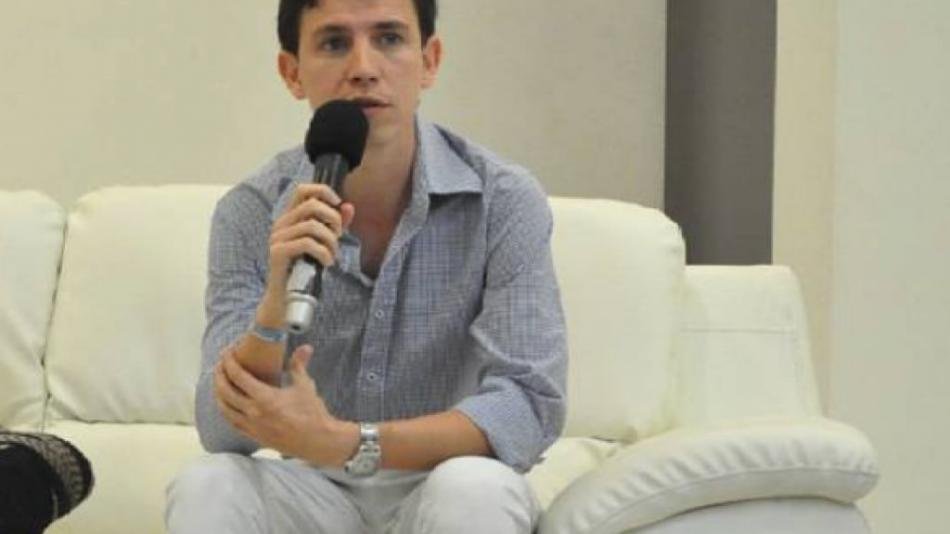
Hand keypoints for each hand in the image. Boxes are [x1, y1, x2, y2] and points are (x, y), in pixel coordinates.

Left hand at [213, 343, 354, 466]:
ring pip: (224, 409)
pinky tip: (227, 404)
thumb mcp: (305, 386)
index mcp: (265, 398)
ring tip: (219, 382)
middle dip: (219, 375)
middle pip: (225, 391)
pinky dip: (226, 410)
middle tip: (220, 364)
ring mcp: (252, 426)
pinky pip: (232, 422)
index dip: (229, 362)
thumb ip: (299, 365)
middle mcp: (254, 413)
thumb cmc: (312, 413)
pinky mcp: (255, 436)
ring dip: (218, 393)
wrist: (317, 441)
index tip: (226, 353)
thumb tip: (305, 347)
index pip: (238, 376)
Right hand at [265, 184, 356, 300]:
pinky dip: (323, 252)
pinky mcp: (278, 252)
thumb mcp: (324, 244)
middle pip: (311, 205)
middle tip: (339, 236)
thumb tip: (348, 206)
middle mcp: (281, 224)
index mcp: (291, 218)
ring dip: (330, 241)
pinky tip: (327, 262)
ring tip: (333, 254)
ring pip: (312, 226)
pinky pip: (306, 243)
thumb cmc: (305, 269)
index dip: (323, 191)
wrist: (286, 298)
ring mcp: (277, 238)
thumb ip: (335, 225)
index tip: (338, 204)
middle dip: (333, 219)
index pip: (302, 190)